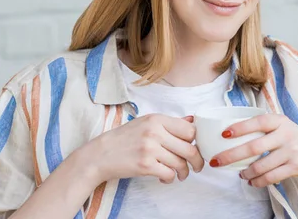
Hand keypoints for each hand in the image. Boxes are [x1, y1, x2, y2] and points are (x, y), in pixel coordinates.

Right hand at [83, 114, 204, 184]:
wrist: (100, 154)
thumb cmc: (124, 139)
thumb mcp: (145, 123)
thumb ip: (169, 123)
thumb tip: (192, 120)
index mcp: (156, 119)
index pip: (189, 129)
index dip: (196, 141)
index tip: (195, 148)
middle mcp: (154, 131)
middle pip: (190, 148)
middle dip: (197, 161)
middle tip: (196, 166)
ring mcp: (149, 148)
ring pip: (180, 164)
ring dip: (183, 172)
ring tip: (179, 174)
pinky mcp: (145, 165)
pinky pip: (169, 174)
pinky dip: (170, 179)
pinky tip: (165, 178)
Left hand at [211, 114, 297, 186]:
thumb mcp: (284, 127)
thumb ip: (265, 128)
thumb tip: (232, 134)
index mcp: (280, 121)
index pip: (257, 121)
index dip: (240, 127)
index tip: (224, 134)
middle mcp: (286, 134)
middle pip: (253, 146)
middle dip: (231, 155)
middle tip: (216, 161)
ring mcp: (291, 151)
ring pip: (261, 165)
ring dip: (246, 172)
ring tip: (240, 174)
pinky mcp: (296, 167)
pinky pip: (271, 177)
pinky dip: (258, 181)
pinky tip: (252, 182)